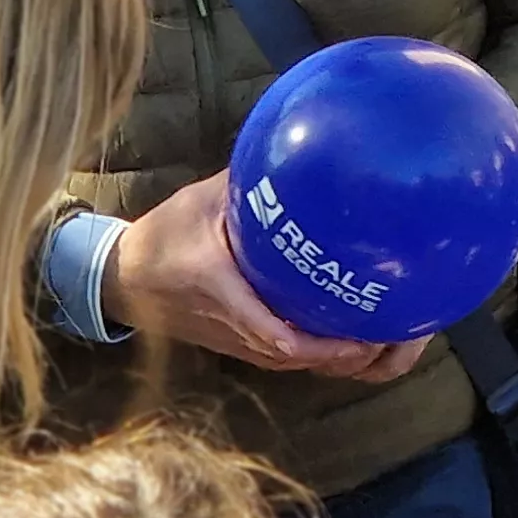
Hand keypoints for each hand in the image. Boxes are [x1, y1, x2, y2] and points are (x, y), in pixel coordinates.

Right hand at [104, 173, 432, 379]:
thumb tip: (300, 151)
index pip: (275, 336)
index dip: (324, 345)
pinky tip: (349, 336)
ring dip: (337, 360)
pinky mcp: (238, 345)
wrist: (122, 279)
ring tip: (384, 338)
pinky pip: (284, 359)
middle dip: (347, 355)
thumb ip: (247, 182)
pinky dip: (318, 355)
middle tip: (395, 333)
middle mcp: (232, 326)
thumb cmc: (163, 235)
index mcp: (221, 290)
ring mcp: (236, 342)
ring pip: (294, 365)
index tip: (365, 335)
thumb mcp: (202, 201)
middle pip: (298, 359)